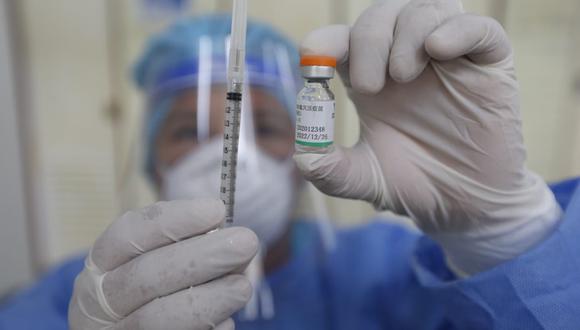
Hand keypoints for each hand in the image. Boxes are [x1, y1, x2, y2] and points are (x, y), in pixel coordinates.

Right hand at [68, 199, 257, 329]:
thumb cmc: (151, 290)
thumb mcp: (154, 261)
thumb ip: (183, 245)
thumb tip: (225, 235)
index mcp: (101, 264)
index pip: (128, 233)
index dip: (173, 219)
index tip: (217, 210)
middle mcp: (99, 301)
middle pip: (145, 275)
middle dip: (201, 256)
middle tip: (247, 242)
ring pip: (157, 318)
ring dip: (209, 298)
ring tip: (243, 286)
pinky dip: (206, 329)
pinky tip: (226, 320)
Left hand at [294, 0, 560, 273]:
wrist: (466, 206)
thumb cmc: (413, 185)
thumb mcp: (365, 179)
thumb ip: (331, 170)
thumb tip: (303, 156)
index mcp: (372, 80)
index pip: (344, 39)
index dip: (326, 39)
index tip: (313, 56)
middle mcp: (406, 61)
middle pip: (380, 16)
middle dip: (367, 40)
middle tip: (368, 86)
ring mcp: (448, 60)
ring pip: (425, 10)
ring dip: (405, 33)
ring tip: (402, 76)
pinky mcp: (488, 66)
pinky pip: (479, 28)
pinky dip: (456, 29)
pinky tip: (437, 50)